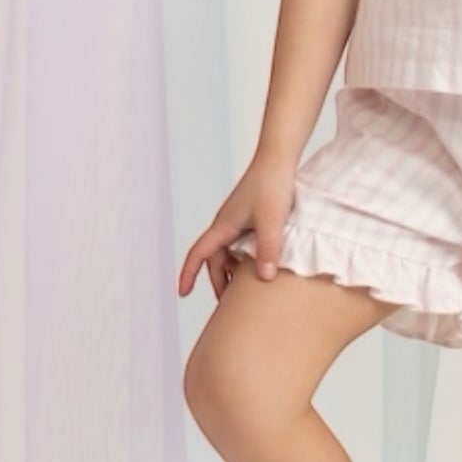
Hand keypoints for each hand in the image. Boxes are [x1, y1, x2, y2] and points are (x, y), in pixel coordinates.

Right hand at [177, 154, 297, 299]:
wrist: (278, 158)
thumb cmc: (272, 185)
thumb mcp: (272, 221)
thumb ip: (268, 250)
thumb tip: (264, 278)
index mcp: (224, 226)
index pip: (198, 254)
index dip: (188, 274)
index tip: (182, 293)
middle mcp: (226, 224)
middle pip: (214, 259)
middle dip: (217, 281)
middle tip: (227, 304)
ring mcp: (238, 220)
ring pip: (228, 251)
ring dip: (232, 270)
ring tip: (244, 290)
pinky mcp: (250, 216)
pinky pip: (241, 243)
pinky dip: (245, 258)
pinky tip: (261, 265)